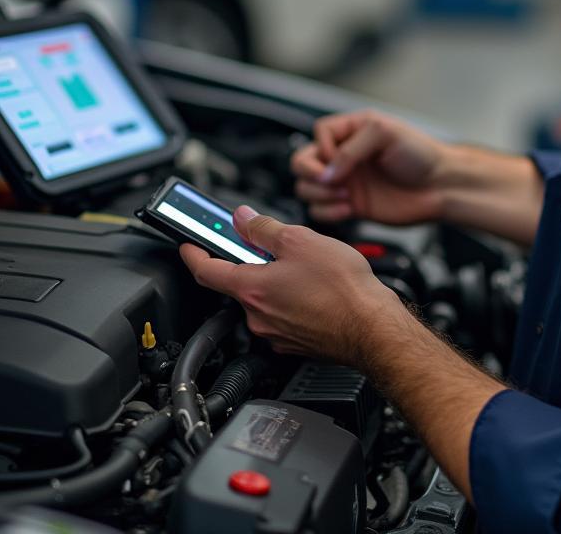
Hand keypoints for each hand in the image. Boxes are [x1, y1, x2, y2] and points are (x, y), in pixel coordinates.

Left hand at [178, 205, 401, 362]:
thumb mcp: (300, 240)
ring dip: (273, 280)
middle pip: (239, 283)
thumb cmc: (343, 289)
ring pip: (263, 299)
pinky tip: (314, 289)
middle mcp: (258, 316)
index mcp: (252, 288)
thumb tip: (243, 218)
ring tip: (305, 267)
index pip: (206, 270)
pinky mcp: (295, 342)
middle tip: (271, 245)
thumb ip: (264, 227)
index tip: (187, 245)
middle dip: (251, 262)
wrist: (373, 328)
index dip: (193, 254)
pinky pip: (282, 315)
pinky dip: (289, 299)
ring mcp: (276, 333)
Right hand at [291, 110, 448, 225]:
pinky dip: (327, 212)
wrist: (440, 186)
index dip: (323, 147)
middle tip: (330, 181)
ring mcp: (346, 181)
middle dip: (311, 172)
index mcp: (352, 131)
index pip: (319, 133)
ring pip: (307, 188)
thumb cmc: (420, 153)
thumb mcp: (385, 134)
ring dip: (319, 194)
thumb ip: (351, 149)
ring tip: (344, 196)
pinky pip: (321, 210)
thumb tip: (327, 172)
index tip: (337, 158)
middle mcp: (344, 156)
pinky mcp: (351, 205)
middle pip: (302, 161)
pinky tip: (348, 209)